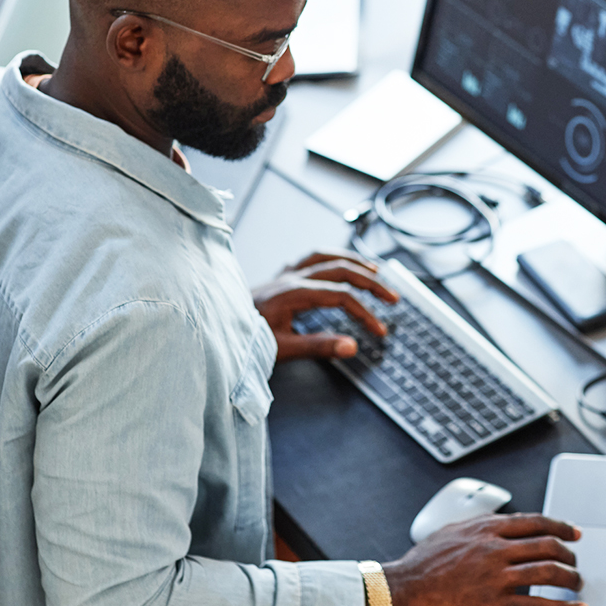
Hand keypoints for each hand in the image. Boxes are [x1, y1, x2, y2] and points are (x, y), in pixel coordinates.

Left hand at [252, 249, 397, 361]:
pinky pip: (310, 259)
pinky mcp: (278, 277)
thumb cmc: (243, 340)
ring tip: (375, 270)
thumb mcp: (281, 349)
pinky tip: (338, 264)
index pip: (341, 297)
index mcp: (293, 293)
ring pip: (326, 257)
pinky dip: (330, 259)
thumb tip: (352, 347)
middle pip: (340, 269)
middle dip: (371, 282)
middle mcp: (290, 277)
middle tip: (392, 297)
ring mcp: (283, 274)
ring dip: (353, 262)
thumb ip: (318, 346)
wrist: (212, 328)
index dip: (365, 313)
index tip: (379, 331)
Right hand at [382, 513, 587, 605]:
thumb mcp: (450, 532)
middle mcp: (494, 547)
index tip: (573, 532)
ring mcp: (495, 575)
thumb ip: (476, 528)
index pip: (533, 521)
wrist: (402, 589)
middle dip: (568, 554)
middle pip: (546, 544)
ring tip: (578, 586)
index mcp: (485, 528)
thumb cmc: (421, 564)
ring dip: (570, 579)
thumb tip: (491, 526)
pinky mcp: (493, 603)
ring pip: (547, 572)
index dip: (559, 526)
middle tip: (575, 563)